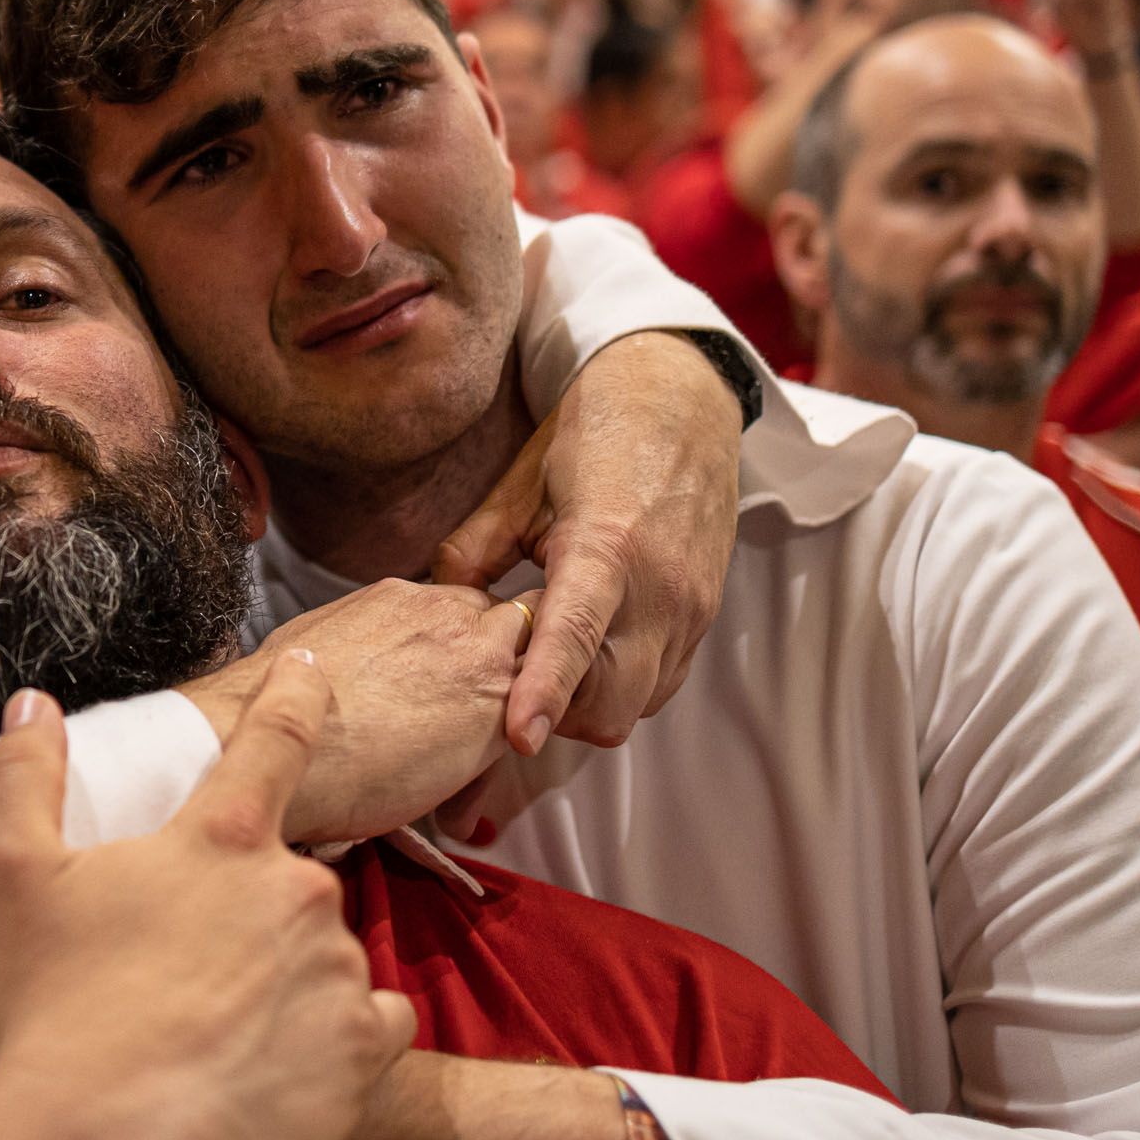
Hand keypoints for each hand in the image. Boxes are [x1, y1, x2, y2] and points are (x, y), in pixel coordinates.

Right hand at [0, 658, 416, 1139]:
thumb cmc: (52, 1008)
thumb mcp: (8, 878)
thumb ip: (24, 777)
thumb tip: (33, 703)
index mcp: (221, 839)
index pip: (275, 739)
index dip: (296, 697)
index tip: (312, 672)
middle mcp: (300, 891)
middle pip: (292, 875)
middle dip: (251, 909)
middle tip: (187, 970)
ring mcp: (339, 972)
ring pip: (329, 954)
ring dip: (291, 975)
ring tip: (217, 1034)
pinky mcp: (361, 1054)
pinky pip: (377, 1024)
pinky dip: (343, 1035)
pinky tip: (288, 1063)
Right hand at [181, 584, 531, 844]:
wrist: (270, 741)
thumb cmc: (272, 708)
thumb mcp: (312, 647)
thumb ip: (355, 645)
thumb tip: (342, 670)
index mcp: (399, 597)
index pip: (462, 606)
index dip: (465, 646)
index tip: (450, 683)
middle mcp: (445, 613)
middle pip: (509, 622)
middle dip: (504, 664)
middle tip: (478, 720)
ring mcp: (476, 656)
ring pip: (536, 662)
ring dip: (522, 702)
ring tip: (481, 758)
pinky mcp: (494, 709)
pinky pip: (535, 718)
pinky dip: (517, 750)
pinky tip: (472, 793)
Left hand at [435, 333, 741, 753]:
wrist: (683, 401)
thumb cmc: (595, 434)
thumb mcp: (521, 482)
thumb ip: (476, 547)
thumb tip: (434, 602)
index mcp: (608, 543)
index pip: (576, 634)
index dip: (544, 691)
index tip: (517, 738)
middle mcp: (661, 585)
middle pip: (612, 701)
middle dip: (558, 713)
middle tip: (509, 686)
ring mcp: (692, 606)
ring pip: (637, 703)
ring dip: (589, 702)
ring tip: (548, 663)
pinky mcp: (705, 615)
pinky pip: (660, 682)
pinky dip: (619, 684)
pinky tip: (588, 651)